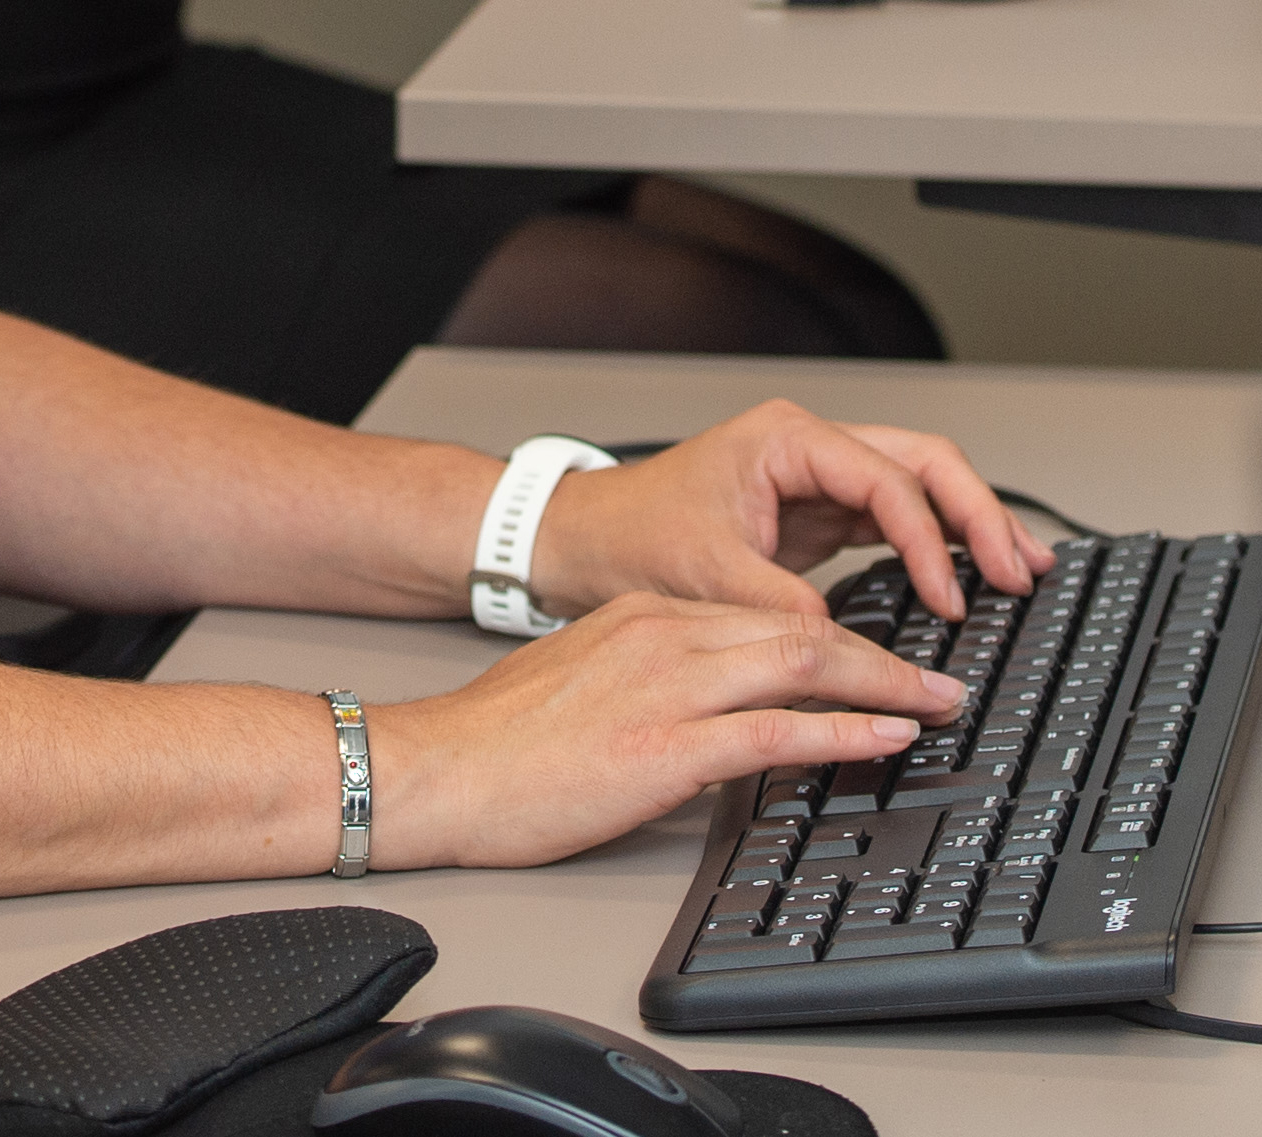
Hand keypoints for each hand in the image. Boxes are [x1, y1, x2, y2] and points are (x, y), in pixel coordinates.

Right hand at [368, 591, 966, 870]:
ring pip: (798, 666)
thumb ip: (654, 679)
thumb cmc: (502, 739)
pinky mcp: (664, 746)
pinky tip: (885, 736)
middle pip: (796, 628)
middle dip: (879, 653)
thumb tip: (718, 708)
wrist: (442, 768)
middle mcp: (661, 637)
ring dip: (881, 684)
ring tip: (935, 700)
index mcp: (643, 618)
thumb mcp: (587, 680)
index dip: (836, 634)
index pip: (761, 612)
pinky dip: (843, 732)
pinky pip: (775, 730)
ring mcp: (664, 687)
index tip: (879, 656)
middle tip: (938, 675)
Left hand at [530, 399, 1054, 625]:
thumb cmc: (632, 537)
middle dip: (980, 514)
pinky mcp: (821, 515)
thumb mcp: (707, 574)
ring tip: (1024, 569)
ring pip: (921, 486)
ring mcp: (819, 479)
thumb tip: (847, 653)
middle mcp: (809, 448)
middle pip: (924, 463)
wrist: (588, 539)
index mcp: (785, 439)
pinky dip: (941, 545)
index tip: (952, 600)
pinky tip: (975, 576)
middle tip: (1022, 572)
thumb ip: (783, 608)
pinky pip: (899, 520)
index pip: (886, 478)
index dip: (930, 539)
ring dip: (972, 525)